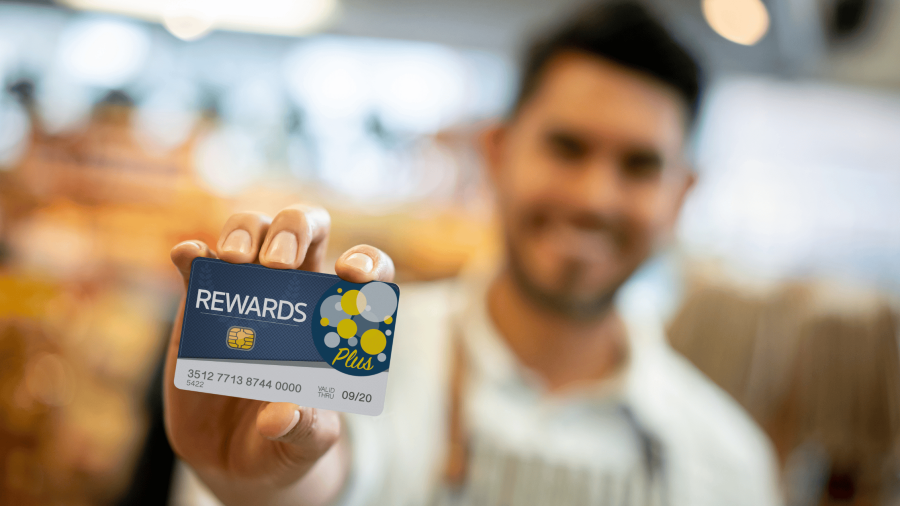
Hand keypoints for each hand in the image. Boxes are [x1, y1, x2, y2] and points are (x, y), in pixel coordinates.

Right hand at [164, 205, 394, 505]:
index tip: (352, 277)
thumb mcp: (304, 445)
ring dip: (245, 232)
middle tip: (278, 265)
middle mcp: (295, 291)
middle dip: (294, 230)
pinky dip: (194, 253)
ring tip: (234, 262)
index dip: (367, 263)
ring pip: (252, 229)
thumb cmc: (285, 442)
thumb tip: (281, 414)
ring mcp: (247, 290)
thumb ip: (304, 430)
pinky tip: (188, 258)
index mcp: (336, 316)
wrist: (233, 457)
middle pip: (304, 228)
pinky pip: (199, 262)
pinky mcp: (202, 303)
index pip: (366, 271)